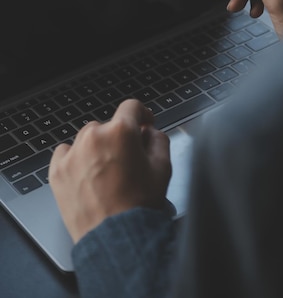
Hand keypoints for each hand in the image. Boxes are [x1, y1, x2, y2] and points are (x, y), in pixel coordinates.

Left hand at [49, 99, 171, 243]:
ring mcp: (73, 153)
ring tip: (107, 171)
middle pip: (109, 125)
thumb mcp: (163, 167)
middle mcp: (94, 136)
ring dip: (98, 147)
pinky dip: (76, 158)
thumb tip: (149, 132)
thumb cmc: (139, 205)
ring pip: (87, 138)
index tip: (144, 123)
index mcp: (121, 131)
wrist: (117, 237)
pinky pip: (66, 152)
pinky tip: (88, 174)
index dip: (142, 114)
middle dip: (119, 137)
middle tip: (127, 159)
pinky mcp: (57, 171)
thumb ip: (158, 139)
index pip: (132, 107)